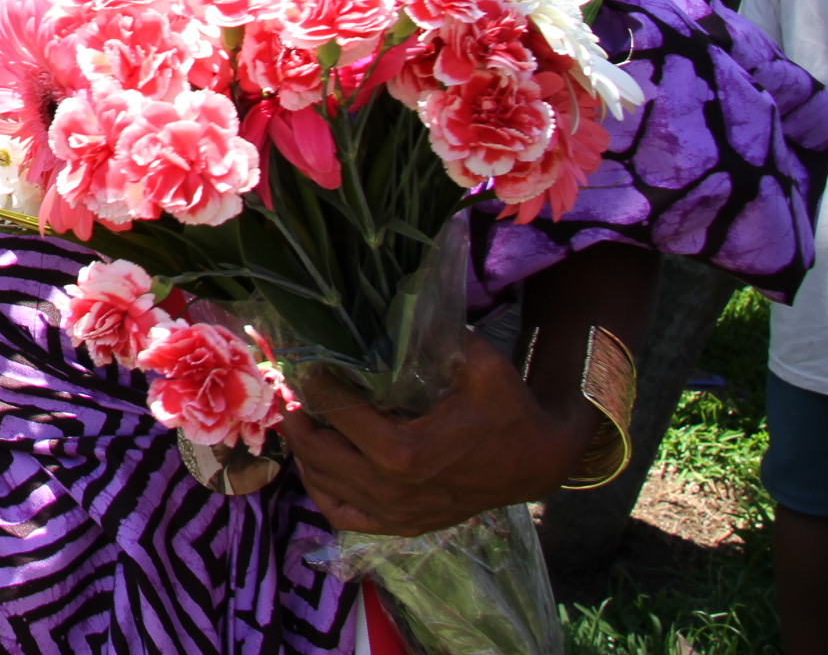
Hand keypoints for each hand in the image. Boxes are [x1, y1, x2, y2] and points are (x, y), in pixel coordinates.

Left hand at [283, 332, 590, 535]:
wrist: (538, 462)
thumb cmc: (508, 410)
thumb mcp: (479, 364)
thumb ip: (436, 335)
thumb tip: (396, 302)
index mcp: (403, 450)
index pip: (336, 412)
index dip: (315, 383)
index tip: (305, 362)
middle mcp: (392, 488)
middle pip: (317, 451)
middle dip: (297, 417)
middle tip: (289, 390)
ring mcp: (395, 513)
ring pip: (322, 483)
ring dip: (304, 451)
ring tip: (300, 419)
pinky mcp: (402, 525)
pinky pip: (342, 515)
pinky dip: (321, 491)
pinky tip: (316, 466)